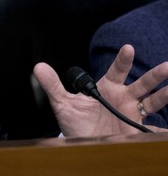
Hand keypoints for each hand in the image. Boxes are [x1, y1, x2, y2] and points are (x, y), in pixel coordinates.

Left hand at [34, 44, 167, 136]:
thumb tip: (38, 67)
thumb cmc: (75, 122)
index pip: (117, 70)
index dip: (123, 60)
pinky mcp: (136, 130)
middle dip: (155, 75)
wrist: (82, 143)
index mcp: (107, 88)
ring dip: (165, 95)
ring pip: (153, 101)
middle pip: (142, 83)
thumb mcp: (62, 104)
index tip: (128, 48)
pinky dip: (162, 130)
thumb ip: (53, 85)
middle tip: (167, 67)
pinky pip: (154, 130)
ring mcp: (132, 113)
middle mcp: (123, 98)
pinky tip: (167, 131)